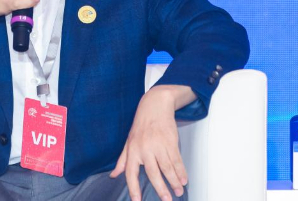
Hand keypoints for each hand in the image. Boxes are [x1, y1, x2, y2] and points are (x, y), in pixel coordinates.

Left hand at [110, 85, 194, 200]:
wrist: (155, 106)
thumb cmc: (141, 125)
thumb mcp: (128, 142)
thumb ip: (122, 160)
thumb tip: (114, 175)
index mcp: (133, 151)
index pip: (131, 173)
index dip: (133, 189)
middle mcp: (145, 149)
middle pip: (153, 173)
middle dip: (161, 189)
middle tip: (167, 200)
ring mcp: (159, 145)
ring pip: (168, 168)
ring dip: (174, 182)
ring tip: (179, 192)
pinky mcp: (170, 141)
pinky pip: (177, 160)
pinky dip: (181, 171)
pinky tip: (183, 179)